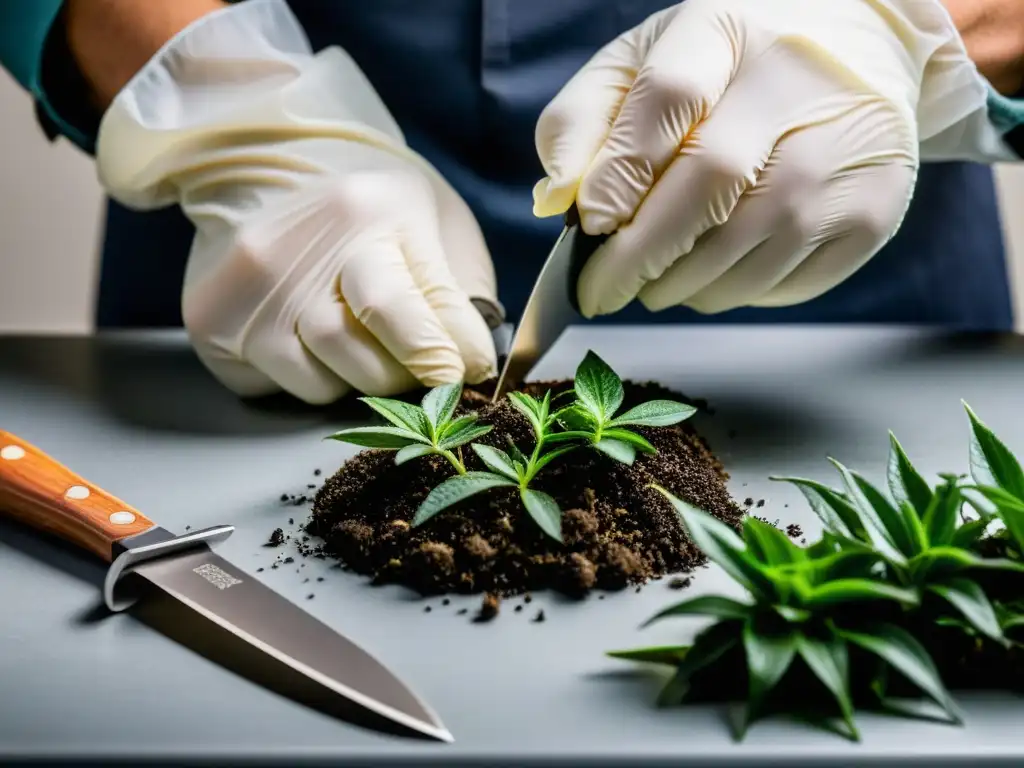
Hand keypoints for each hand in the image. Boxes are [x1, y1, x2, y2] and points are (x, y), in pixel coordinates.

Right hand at [94, 0, 500, 402]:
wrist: (271, 159)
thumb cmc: (371, 203)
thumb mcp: (433, 221)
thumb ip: (458, 291)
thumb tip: (469, 364)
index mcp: (367, 214)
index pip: (404, 310)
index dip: (441, 357)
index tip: (464, 375)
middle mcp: (299, 251)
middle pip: (364, 360)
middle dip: (404, 376)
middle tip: (418, 364)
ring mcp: (249, 290)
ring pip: (321, 385)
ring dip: (355, 380)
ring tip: (360, 338)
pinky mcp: (212, 321)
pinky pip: (274, 387)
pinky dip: (305, 376)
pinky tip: (307, 333)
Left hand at [534, 0, 998, 316]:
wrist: (861, 56)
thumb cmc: (727, 69)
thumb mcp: (642, 63)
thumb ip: (583, 121)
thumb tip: (557, 200)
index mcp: (728, 29)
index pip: (669, 98)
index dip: (620, 174)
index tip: (589, 227)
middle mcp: (798, 81)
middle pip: (710, 184)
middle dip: (641, 255)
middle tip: (602, 289)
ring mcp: (847, 149)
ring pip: (748, 247)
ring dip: (683, 285)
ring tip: (656, 281)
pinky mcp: (872, 209)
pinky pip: (784, 282)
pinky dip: (733, 294)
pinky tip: (715, 274)